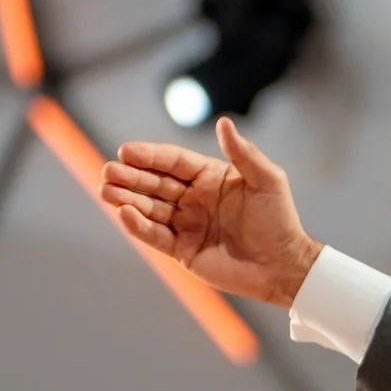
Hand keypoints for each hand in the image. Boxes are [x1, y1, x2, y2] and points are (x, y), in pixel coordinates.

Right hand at [100, 117, 322, 306]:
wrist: (284, 266)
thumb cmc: (280, 220)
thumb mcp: (268, 181)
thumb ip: (244, 154)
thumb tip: (223, 123)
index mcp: (209, 177)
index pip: (172, 161)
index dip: (150, 156)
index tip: (126, 150)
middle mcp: (193, 198)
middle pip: (154, 183)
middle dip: (130, 177)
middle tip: (108, 170)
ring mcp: (186, 224)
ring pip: (149, 208)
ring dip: (126, 199)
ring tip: (106, 190)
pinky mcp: (182, 250)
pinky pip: (155, 236)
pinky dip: (138, 226)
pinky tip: (124, 214)